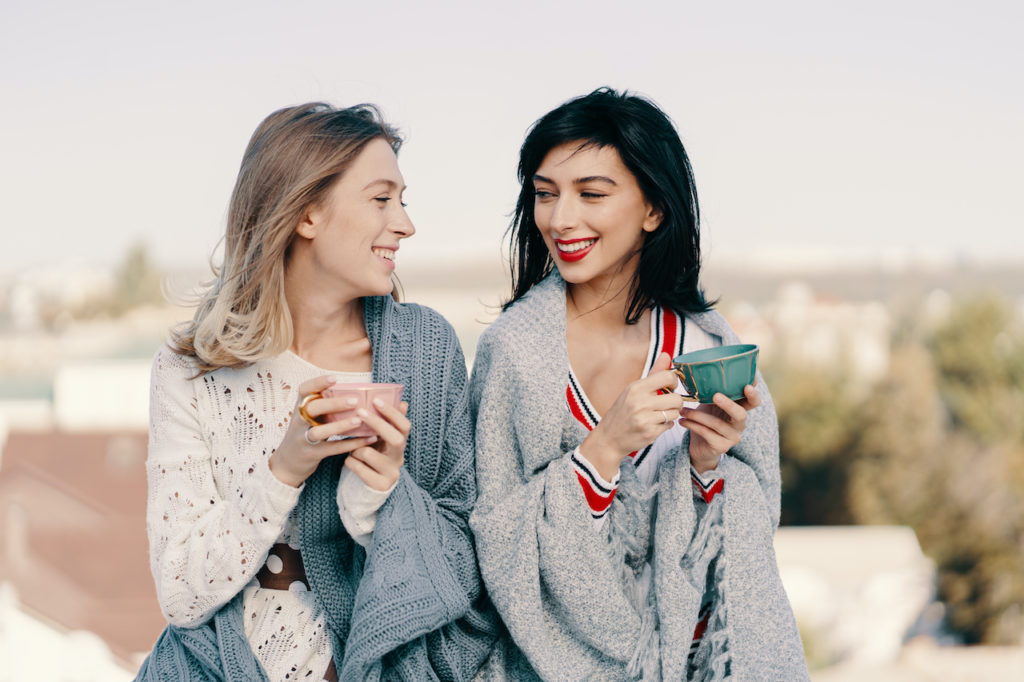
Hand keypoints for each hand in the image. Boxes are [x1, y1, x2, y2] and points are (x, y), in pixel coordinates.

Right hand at [268, 375, 378, 487]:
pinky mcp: (312, 454)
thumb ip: (324, 406)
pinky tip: (368, 439)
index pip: (304, 390)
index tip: (335, 378)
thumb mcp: (309, 417)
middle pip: (312, 409)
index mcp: (300, 407)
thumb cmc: (306, 432)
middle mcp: (299, 421)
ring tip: (359, 420)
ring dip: (340, 425)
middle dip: (333, 404)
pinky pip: (332, 448)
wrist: (288, 462)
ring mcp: (303, 439)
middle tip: (355, 400)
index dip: (318, 383)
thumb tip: (357, 392)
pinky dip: (351, 444)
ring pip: (319, 431)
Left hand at [343, 398, 410, 491]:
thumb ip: (389, 423)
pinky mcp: (381, 485)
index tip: (376, 400)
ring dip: (355, 449)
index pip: (405, 426)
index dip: (393, 413)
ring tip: (353, 450)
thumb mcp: (381, 440)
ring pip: (368, 453)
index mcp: (401, 444)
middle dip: (377, 424)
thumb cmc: (374, 456)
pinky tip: (350, 461)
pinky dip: (350, 462)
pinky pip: (358, 468)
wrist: (371, 487)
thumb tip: (403, 402)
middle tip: (360, 412)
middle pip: (396, 439)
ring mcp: (392, 473)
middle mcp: (400, 458)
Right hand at [579, 353, 683, 480]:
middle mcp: (640, 402)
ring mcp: (645, 418)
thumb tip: (666, 354)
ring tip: (658, 415)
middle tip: (667, 404)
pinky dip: (665, 425)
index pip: (667, 377)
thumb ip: (653, 373)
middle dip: (675, 402)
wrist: (608, 438)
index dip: (674, 382)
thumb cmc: (622, 411)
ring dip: (670, 414)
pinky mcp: (650, 433)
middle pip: (677, 398)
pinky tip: (653, 425)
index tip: (670, 387)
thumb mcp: (633, 390)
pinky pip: (670, 425)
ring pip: (675, 413)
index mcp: (636, 388)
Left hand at [680, 382, 761, 473]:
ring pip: (717, 424)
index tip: (748, 385)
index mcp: (739, 410)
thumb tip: (700, 371)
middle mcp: (739, 425)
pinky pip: (707, 433)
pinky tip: (682, 421)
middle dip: (729, 404)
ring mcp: (732, 437)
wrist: (700, 447)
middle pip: (741, 415)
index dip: (753, 395)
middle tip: (716, 396)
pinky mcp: (721, 447)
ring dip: (697, 415)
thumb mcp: (710, 404)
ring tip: (683, 410)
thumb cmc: (706, 420)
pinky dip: (692, 425)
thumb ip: (711, 392)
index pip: (753, 403)